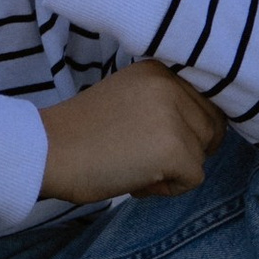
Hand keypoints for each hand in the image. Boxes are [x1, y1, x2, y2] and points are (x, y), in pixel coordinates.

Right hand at [38, 60, 223, 204]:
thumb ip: (164, 102)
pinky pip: (194, 179)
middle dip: (184, 149)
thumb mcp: (128, 98)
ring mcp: (174, 116)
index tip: (154, 138)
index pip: (206, 101)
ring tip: (133, 164)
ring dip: (174, 169)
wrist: (48, 152)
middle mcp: (170, 84)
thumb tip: (210, 127)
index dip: (187, 127)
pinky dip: (167, 188)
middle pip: (211, 128)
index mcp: (158, 69)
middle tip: (139, 153)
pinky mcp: (174, 149)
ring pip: (203, 154)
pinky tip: (134, 178)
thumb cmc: (82, 134)